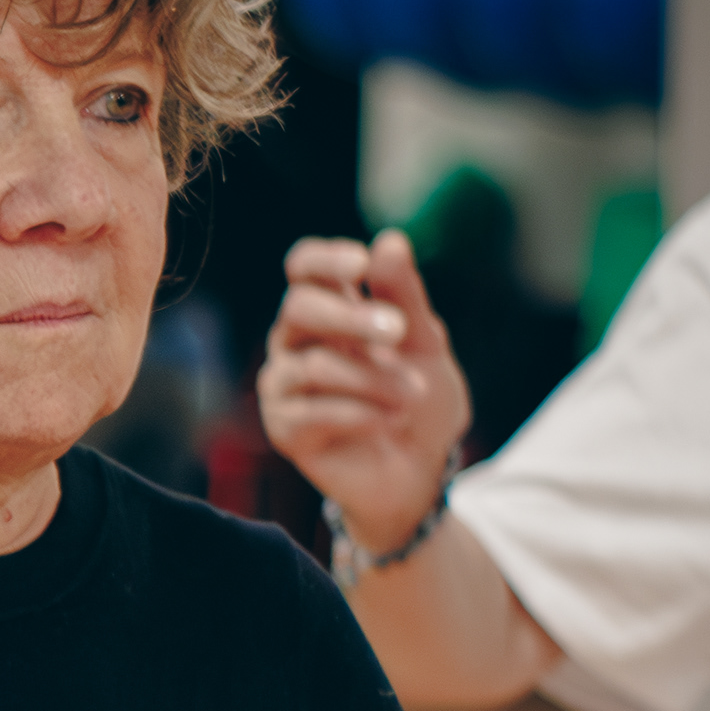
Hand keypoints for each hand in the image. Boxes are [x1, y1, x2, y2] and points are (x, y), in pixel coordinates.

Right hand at [258, 231, 470, 542]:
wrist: (420, 471)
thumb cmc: (419, 401)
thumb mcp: (425, 344)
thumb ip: (404, 296)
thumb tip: (389, 240)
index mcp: (329, 310)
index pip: (304, 269)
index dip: (324, 260)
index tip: (362, 264)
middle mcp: (296, 342)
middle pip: (298, 308)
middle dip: (351, 317)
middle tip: (398, 331)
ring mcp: (285, 385)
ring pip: (312, 365)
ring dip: (372, 378)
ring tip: (412, 394)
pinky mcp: (284, 428)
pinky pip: (312, 411)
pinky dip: (359, 413)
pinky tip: (388, 419)